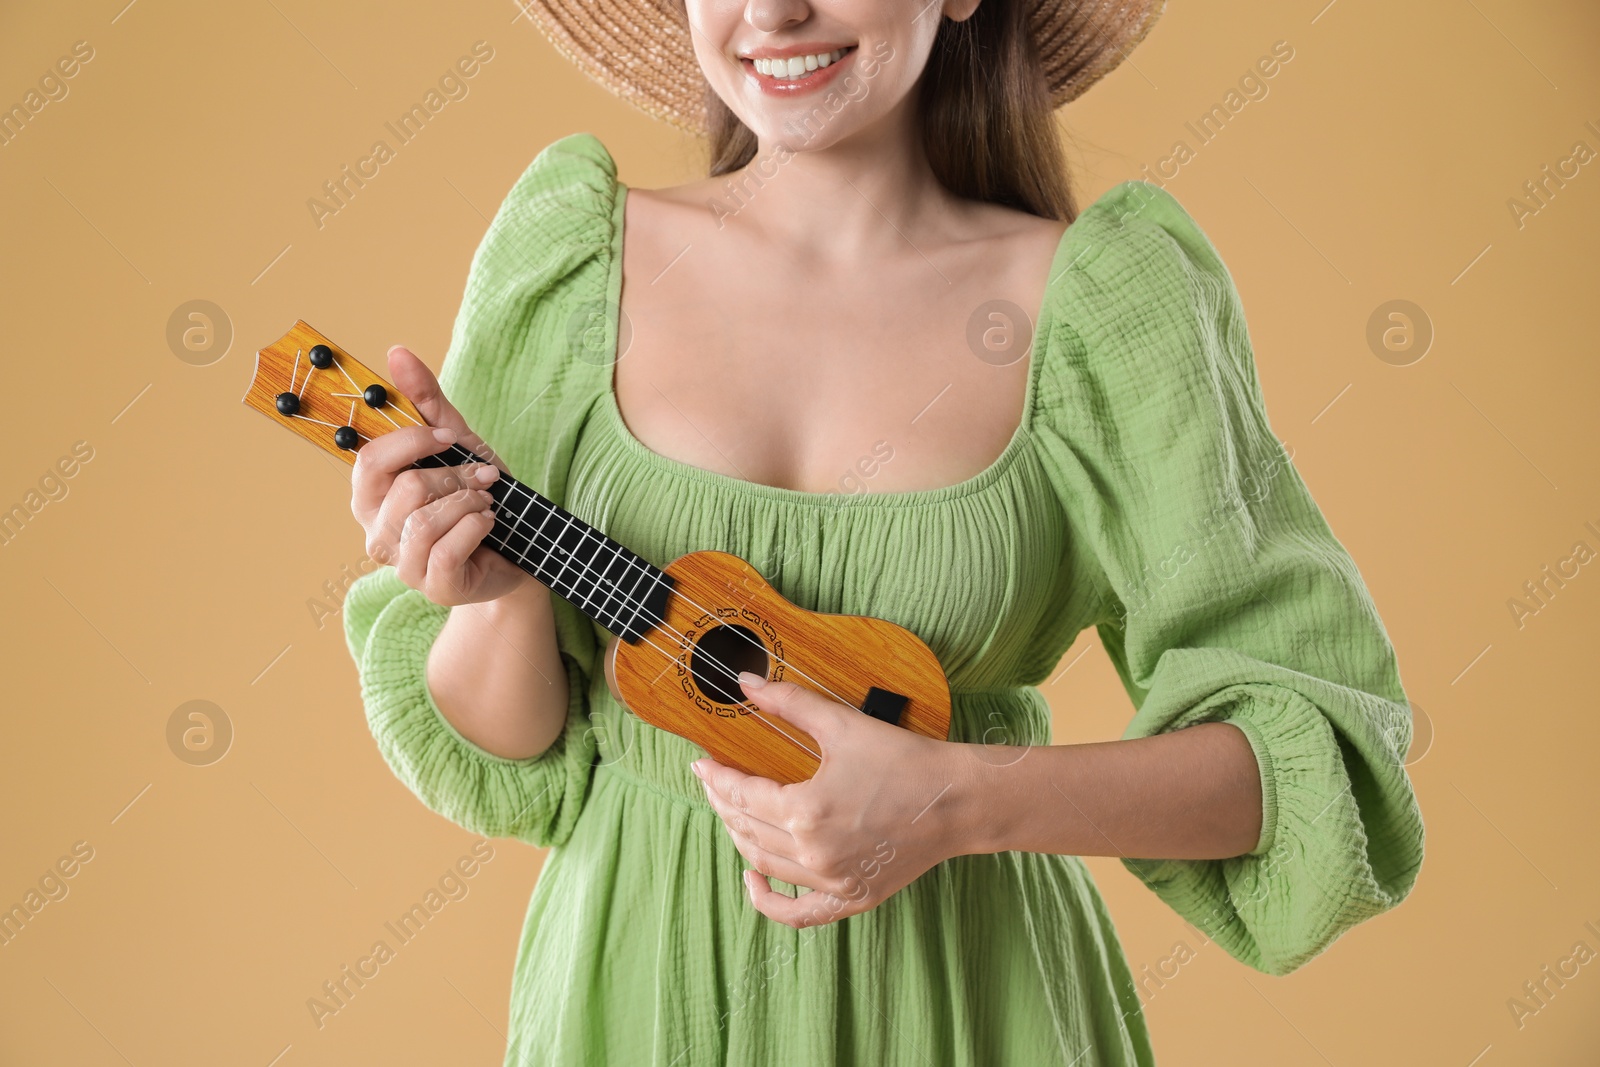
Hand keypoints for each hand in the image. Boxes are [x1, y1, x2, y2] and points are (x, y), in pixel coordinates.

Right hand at [351, 345, 524, 606]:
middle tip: (483, 477)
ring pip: (425, 520)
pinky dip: (477, 527)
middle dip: (454, 475)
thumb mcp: (457, 443)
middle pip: (403, 488)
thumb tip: (396, 351)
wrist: (518, 546)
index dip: (414, 442)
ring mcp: (402, 563)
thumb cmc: (477, 494)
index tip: (451, 438)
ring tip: (486, 502)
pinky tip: (489, 523)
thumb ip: (424, 401)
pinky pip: (447, 550)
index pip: (369, 459)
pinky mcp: (432, 585)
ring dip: (469, 501)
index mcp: (371, 493)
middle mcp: (376, 530)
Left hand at [692, 672, 971, 928]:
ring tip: (731, 813)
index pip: (741, 795)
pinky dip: (770, 902)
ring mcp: (832, 882)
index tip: (702, 762)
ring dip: (739, 838)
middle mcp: (813, 854)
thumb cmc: (904, 759)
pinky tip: (754, 881)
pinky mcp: (852, 898)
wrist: (957, 800)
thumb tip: (746, 682)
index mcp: (805, 811)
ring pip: (765, 864)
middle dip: (722, 802)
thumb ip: (789, 703)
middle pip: (746, 829)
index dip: (716, 777)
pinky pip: (799, 913)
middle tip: (713, 781)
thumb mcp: (842, 724)